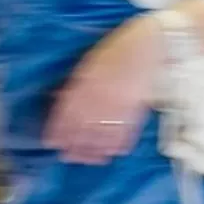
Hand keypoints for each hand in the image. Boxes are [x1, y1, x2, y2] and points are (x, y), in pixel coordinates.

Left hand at [43, 15, 163, 165]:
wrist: (152, 44)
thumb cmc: (119, 48)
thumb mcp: (91, 61)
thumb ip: (78, 82)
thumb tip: (61, 98)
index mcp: (88, 82)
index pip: (68, 111)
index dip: (59, 129)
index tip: (51, 143)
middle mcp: (102, 96)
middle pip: (85, 127)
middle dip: (75, 145)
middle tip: (68, 157)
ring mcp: (122, 105)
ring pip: (105, 134)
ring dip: (95, 149)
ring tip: (89, 160)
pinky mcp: (139, 109)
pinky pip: (127, 132)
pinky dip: (120, 144)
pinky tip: (113, 152)